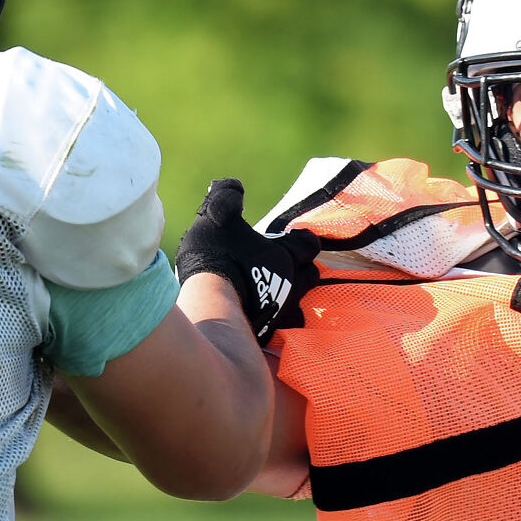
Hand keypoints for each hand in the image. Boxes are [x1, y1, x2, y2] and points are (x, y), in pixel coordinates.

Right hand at [175, 178, 320, 344]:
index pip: (309, 244)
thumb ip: (227, 196)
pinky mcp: (267, 334)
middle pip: (311, 276)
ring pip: (300, 308)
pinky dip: (273, 324)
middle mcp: (291, 284)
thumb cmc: (217, 254)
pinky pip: (279, 331)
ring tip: (275, 297)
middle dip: (302, 270)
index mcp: (285, 254)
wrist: (209, 302)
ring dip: (292, 301)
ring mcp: (281, 312)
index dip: (302, 239)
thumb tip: (233, 186)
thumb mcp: (218, 214)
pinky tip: (260, 320)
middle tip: (286, 266)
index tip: (291, 236)